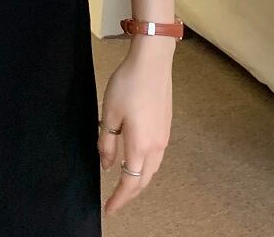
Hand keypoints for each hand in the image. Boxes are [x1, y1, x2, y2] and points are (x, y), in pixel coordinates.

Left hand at [98, 35, 174, 215]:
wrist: (152, 62)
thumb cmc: (128, 84)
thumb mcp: (109, 113)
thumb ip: (107, 142)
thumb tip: (108, 164)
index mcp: (140, 145)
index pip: (130, 182)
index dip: (120, 199)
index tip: (109, 209)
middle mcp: (157, 146)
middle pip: (144, 179)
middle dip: (129, 194)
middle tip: (115, 201)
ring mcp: (164, 136)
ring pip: (152, 169)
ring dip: (138, 180)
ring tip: (124, 184)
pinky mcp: (166, 126)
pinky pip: (156, 156)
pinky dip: (145, 166)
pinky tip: (135, 160)